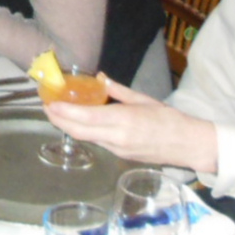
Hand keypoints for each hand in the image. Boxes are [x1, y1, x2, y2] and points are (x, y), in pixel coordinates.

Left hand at [44, 77, 219, 172]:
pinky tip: (79, 124)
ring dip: (69, 127)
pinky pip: (98, 143)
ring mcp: (118, 150)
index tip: (50, 103)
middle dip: (59, 121)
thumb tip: (99, 77)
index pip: (86, 118)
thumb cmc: (169, 119)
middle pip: (79, 132)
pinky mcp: (121, 157)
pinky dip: (84, 133)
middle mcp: (117, 137)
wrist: (188, 145)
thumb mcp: (143, 99)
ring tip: (57, 114)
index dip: (65, 112)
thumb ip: (118, 91)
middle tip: (46, 108)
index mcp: (123, 120)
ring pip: (87, 139)